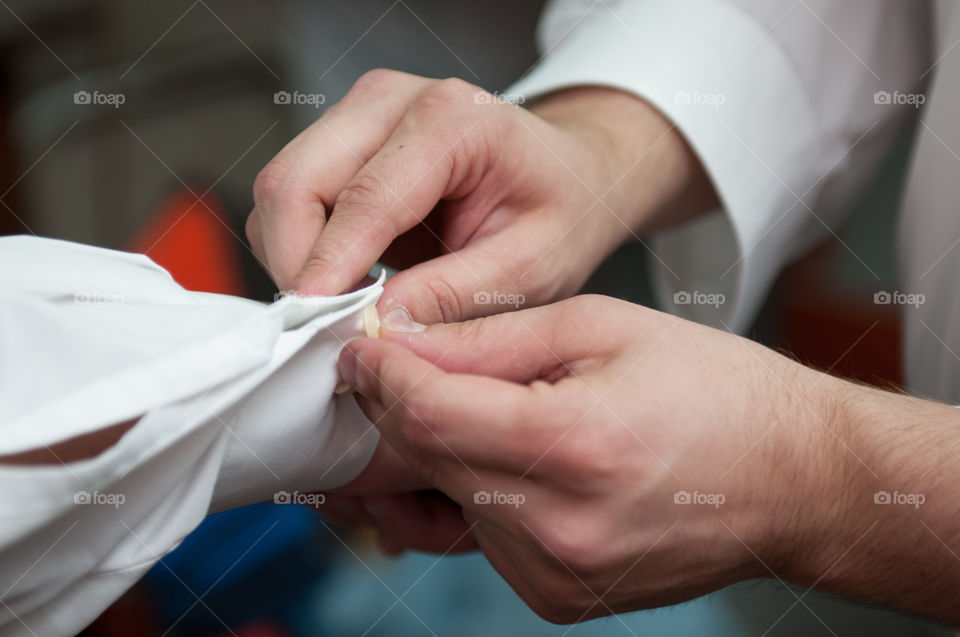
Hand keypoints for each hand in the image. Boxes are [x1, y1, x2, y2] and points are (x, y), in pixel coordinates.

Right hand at [247, 70, 714, 322]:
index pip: (365, 198)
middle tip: (323, 332)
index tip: (313, 329)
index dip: (330, 268)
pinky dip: (304, 249)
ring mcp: (360, 116)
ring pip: (282, 190)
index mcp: (453, 120)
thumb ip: (452, 295)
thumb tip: (374, 326)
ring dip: (297, 259)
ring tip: (343, 311)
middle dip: (297, 265)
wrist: (568, 175)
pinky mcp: (343, 141)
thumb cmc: (561, 211)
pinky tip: (346, 284)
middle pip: (296, 181)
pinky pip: (293, 199)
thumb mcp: (530, 267)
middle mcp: (392, 102)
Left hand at [336, 295, 843, 621]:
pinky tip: (507, 459)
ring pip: (446, 502)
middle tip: (392, 365)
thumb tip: (403, 340)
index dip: (382, 375)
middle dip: (397, 407)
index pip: (430, 414)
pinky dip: (475, 493)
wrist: (793, 479)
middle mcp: (560, 529)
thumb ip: (490, 339)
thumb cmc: (713, 390)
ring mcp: (558, 577)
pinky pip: (482, 539)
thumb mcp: (601, 328)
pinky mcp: (559, 599)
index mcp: (574, 446)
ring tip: (472, 408)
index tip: (361, 347)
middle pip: (426, 461)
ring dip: (438, 452)